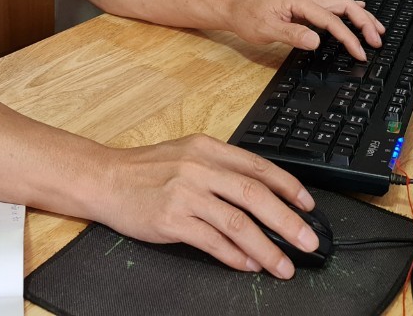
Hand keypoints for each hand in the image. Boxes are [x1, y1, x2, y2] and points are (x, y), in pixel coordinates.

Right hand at [95, 134, 320, 277]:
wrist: (104, 179)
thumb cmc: (146, 170)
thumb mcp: (186, 155)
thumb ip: (220, 169)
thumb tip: (260, 196)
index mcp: (207, 148)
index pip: (258, 166)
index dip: (288, 187)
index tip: (308, 205)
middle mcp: (199, 167)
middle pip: (255, 195)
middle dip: (288, 222)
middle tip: (307, 241)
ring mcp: (185, 193)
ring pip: (238, 222)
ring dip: (266, 247)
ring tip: (283, 265)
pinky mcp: (171, 219)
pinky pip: (212, 241)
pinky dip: (235, 256)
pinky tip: (248, 265)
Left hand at [224, 0, 383, 60]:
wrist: (235, 10)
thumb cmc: (247, 18)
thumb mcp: (266, 30)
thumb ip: (292, 35)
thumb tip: (315, 40)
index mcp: (298, 1)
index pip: (330, 19)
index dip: (348, 37)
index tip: (359, 52)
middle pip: (343, 5)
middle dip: (363, 22)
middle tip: (376, 41)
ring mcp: (306, 3)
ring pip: (341, 6)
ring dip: (360, 17)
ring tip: (377, 30)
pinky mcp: (304, 9)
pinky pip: (332, 9)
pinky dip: (349, 14)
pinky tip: (359, 14)